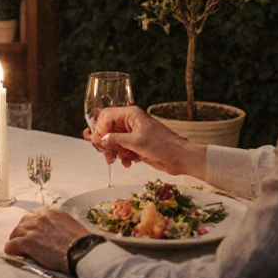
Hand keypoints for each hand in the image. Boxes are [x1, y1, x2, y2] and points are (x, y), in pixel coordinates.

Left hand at [5, 207, 91, 272]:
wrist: (82, 251)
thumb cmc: (82, 243)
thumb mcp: (71, 226)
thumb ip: (59, 225)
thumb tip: (55, 234)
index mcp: (53, 212)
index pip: (36, 215)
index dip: (34, 226)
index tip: (34, 232)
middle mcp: (41, 217)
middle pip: (24, 221)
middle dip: (23, 230)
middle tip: (23, 239)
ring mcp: (33, 229)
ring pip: (16, 232)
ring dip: (16, 239)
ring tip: (17, 247)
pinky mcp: (27, 242)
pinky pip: (12, 244)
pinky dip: (11, 249)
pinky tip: (12, 253)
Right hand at [81, 106, 206, 177]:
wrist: (179, 157)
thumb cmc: (161, 145)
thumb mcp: (135, 142)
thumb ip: (115, 139)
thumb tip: (100, 139)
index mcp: (130, 114)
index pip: (106, 116)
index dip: (99, 129)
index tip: (98, 142)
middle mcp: (130, 122)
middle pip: (108, 129)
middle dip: (105, 142)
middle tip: (106, 153)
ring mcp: (134, 134)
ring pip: (114, 141)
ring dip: (113, 152)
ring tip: (116, 161)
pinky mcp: (137, 145)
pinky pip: (122, 149)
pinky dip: (123, 157)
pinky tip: (129, 163)